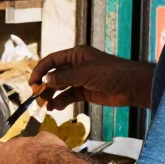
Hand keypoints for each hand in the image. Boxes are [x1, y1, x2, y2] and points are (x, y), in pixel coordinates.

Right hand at [30, 45, 150, 109]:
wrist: (132, 86)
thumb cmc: (110, 73)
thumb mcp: (85, 73)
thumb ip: (64, 77)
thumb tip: (46, 80)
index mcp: (75, 55)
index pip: (52, 61)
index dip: (40, 70)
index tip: (32, 82)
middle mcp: (76, 66)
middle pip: (54, 75)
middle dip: (45, 85)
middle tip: (37, 96)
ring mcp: (80, 79)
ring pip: (60, 87)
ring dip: (52, 95)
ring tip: (45, 105)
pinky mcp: (85, 92)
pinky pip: (69, 96)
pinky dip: (61, 101)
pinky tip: (56, 108)